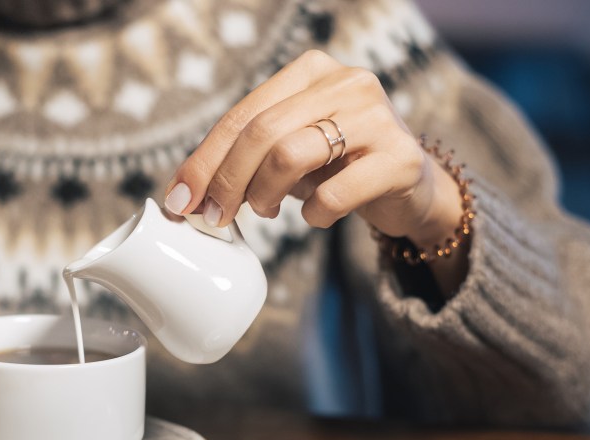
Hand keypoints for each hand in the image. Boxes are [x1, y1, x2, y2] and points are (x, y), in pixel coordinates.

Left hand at [163, 50, 466, 289]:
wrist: (410, 187)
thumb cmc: (336, 167)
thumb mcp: (286, 152)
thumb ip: (242, 160)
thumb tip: (183, 195)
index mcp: (310, 72)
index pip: (240, 115)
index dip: (203, 161)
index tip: (178, 200)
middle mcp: (345, 82)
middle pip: (261, 133)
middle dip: (226, 182)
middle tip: (213, 217)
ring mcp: (376, 116)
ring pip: (291, 154)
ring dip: (264, 194)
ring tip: (263, 212)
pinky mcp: (399, 157)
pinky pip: (334, 193)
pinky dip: (313, 214)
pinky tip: (314, 215)